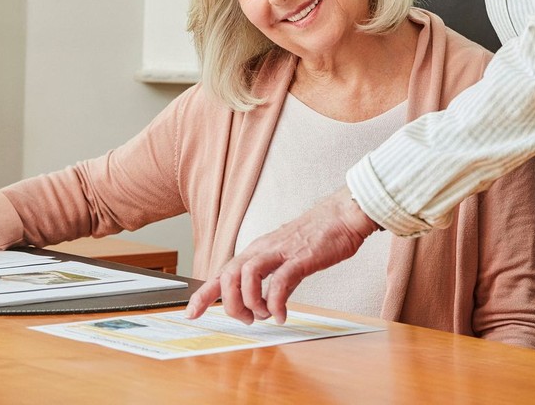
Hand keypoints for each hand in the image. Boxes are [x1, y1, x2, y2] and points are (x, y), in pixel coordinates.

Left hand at [185, 187, 379, 324]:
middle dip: (231, 304)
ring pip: (247, 276)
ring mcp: (280, 252)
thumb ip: (277, 279)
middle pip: (228, 275)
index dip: (203, 294)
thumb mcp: (289, 259)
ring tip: (264, 316)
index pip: (222, 272)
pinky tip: (281, 314)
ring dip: (251, 303)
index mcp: (257, 250)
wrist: (343, 215)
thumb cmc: (318, 235)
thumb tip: (272, 303)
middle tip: (246, 320)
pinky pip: (279, 283)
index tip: (191, 312)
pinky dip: (276, 304)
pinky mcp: (299, 258)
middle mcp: (263, 249)